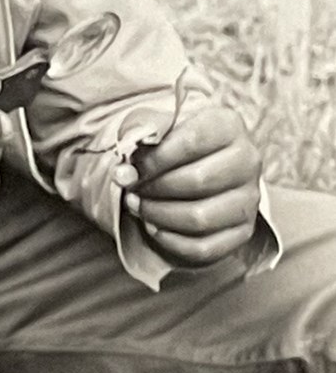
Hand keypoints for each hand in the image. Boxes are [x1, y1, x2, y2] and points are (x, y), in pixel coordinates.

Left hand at [124, 107, 261, 265]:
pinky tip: (154, 226)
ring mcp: (248, 199)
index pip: (192, 141)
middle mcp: (246, 161)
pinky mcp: (242, 231)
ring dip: (159, 215)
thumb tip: (123, 172)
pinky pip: (205, 247)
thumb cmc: (176, 142)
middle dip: (154, 188)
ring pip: (200, 218)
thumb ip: (138, 135)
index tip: (131, 166)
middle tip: (131, 189)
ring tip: (138, 206)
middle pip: (197, 180)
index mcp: (228, 125)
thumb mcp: (158, 125)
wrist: (200, 164)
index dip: (155, 158)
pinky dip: (171, 241)